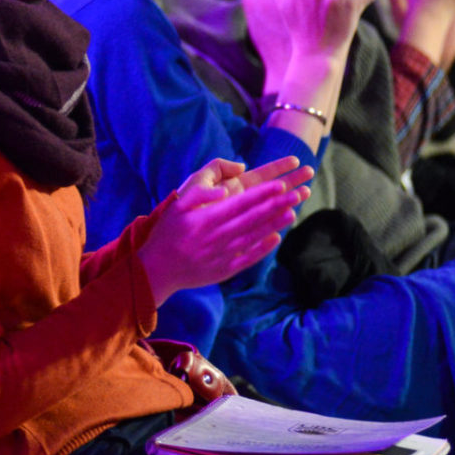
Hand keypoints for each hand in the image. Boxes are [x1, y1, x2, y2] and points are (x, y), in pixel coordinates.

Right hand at [138, 156, 311, 302]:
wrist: (157, 270)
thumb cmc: (166, 233)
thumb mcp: (177, 206)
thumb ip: (199, 194)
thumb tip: (224, 190)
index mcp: (207, 219)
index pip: (241, 204)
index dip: (263, 194)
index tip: (281, 184)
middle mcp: (218, 237)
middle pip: (253, 219)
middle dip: (276, 205)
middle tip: (297, 193)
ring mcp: (223, 255)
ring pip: (255, 237)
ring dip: (275, 224)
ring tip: (293, 212)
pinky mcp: (225, 270)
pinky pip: (249, 258)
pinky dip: (264, 248)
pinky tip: (276, 238)